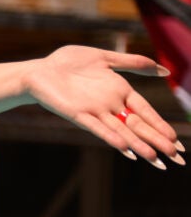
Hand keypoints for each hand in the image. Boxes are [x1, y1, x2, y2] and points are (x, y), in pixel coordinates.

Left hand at [23, 46, 182, 166]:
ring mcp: (94, 111)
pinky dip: (110, 136)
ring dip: (138, 144)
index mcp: (120, 92)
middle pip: (138, 125)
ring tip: (155, 157)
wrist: (39, 69)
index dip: (160, 125)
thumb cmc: (69, 63)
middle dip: (156, 140)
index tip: (176, 141)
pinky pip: (96, 127)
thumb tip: (165, 71)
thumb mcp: (106, 59)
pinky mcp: (77, 113)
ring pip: (121, 130)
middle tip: (176, 158)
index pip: (146, 112)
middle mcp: (110, 105)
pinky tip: (123, 146)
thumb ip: (134, 64)